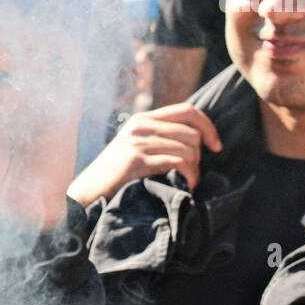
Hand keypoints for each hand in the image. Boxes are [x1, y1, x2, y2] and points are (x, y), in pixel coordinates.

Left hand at [0, 11, 86, 230]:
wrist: (21, 208)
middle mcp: (19, 93)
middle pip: (10, 49)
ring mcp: (43, 97)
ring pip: (39, 52)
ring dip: (25, 37)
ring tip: (5, 33)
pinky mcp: (66, 106)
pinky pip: (71, 70)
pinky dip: (64, 50)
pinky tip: (46, 40)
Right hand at [67, 102, 221, 207]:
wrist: (88, 193)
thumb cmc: (116, 176)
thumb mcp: (135, 147)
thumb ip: (159, 138)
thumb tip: (197, 139)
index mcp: (143, 119)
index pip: (188, 110)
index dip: (208, 127)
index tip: (216, 146)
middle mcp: (140, 126)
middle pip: (192, 133)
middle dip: (199, 156)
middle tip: (192, 174)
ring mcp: (137, 142)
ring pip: (188, 149)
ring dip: (194, 171)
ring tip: (186, 183)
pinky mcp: (136, 159)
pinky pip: (178, 162)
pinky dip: (187, 177)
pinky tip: (183, 187)